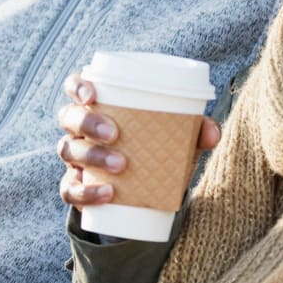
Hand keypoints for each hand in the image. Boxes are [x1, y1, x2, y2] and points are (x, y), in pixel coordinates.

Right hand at [57, 72, 220, 209]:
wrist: (142, 186)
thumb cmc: (155, 144)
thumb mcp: (175, 135)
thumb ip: (195, 129)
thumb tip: (213, 133)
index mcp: (98, 104)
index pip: (75, 86)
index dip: (77, 86)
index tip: (92, 94)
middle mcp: (79, 127)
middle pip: (69, 117)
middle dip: (88, 123)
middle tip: (115, 134)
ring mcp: (75, 156)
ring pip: (68, 150)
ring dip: (92, 156)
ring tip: (120, 166)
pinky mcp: (75, 185)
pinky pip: (68, 189)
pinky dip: (85, 192)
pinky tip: (107, 195)